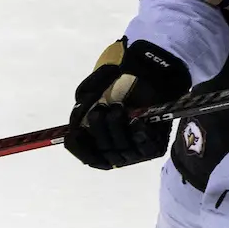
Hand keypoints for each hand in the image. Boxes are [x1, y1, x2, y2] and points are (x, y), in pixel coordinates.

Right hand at [65, 38, 190, 169]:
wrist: (151, 71)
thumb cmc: (121, 81)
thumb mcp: (92, 91)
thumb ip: (81, 108)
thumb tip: (73, 125)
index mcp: (102, 140)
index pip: (88, 156)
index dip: (79, 149)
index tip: (73, 134)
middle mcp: (119, 150)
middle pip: (103, 153)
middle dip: (98, 130)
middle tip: (100, 109)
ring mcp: (137, 150)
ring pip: (121, 151)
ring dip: (116, 129)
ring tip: (118, 108)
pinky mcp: (155, 146)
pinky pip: (145, 149)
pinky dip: (138, 135)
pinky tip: (135, 121)